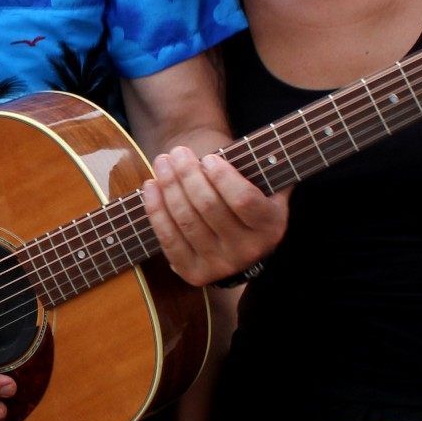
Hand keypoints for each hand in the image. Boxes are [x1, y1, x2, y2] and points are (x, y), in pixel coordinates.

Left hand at [142, 148, 288, 286]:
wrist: (237, 240)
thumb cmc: (247, 198)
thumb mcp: (265, 184)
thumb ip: (264, 167)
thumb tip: (261, 146)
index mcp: (270, 226)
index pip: (243, 199)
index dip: (222, 177)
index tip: (209, 157)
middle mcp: (248, 250)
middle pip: (209, 207)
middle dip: (188, 174)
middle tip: (177, 152)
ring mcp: (220, 265)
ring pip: (187, 221)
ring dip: (169, 187)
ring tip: (163, 163)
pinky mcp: (194, 274)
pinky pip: (169, 239)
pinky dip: (156, 210)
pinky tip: (151, 187)